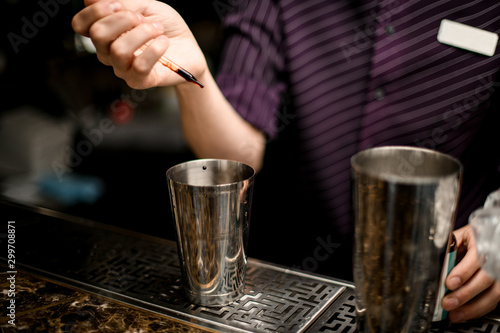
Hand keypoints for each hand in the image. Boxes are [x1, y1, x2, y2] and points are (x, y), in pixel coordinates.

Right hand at [71, 0, 206, 88]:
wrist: (189, 47)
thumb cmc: (165, 26)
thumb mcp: (146, 5)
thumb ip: (124, 2)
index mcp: (105, 32)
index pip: (80, 24)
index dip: (97, 11)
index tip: (119, 4)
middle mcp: (108, 52)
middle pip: (97, 34)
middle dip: (123, 19)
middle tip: (143, 18)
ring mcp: (123, 68)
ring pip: (118, 50)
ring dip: (142, 33)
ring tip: (158, 30)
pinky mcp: (140, 81)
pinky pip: (139, 66)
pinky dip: (155, 49)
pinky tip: (163, 42)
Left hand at [442, 225, 499, 322]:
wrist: (494, 236)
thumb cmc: (476, 235)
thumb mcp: (462, 235)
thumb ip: (450, 246)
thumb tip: (430, 258)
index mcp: (485, 241)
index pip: (476, 258)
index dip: (463, 272)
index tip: (449, 283)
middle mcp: (498, 258)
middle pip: (485, 279)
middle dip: (465, 294)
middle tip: (448, 303)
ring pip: (493, 294)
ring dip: (473, 307)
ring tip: (455, 315)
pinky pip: (494, 300)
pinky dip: (479, 309)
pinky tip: (466, 313)